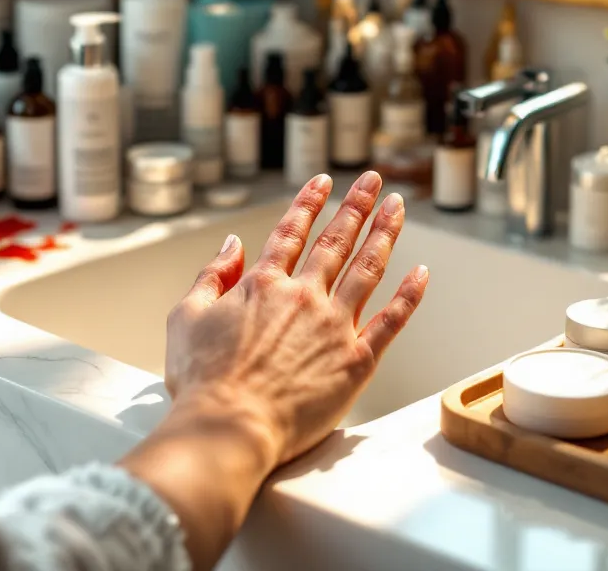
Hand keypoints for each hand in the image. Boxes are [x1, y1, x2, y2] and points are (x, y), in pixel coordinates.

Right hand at [164, 171, 428, 465]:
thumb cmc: (202, 381)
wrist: (229, 427)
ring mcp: (334, 327)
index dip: (309, 202)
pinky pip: (391, 321)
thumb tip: (232, 243)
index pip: (291, 232)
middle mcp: (304, 297)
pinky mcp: (356, 361)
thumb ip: (212, 275)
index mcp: (262, 285)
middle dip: (357, 205)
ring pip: (367, 269)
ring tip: (398, 207)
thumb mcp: (186, 317)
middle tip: (372, 180)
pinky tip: (421, 273)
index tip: (324, 181)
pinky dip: (409, 295)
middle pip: (336, 241)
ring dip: (385, 233)